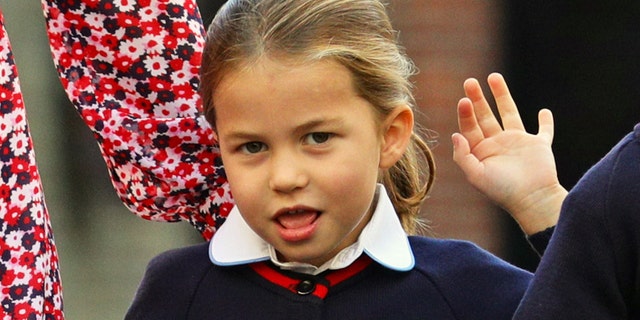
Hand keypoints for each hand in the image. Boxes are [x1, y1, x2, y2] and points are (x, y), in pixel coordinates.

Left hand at [452, 73, 566, 234]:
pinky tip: (544, 111)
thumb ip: (463, 156)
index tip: (464, 100)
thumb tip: (455, 134)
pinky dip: (545, 122)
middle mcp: (498, 144)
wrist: (531, 200)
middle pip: (485, 115)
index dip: (465, 113)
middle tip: (470, 82)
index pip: (470, 127)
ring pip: (509, 113)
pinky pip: (544, 131)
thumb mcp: (476, 176)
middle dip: (478, 99)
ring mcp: (519, 143)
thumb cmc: (502, 191)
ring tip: (494, 77)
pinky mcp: (539, 146)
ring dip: (502, 96)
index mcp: (481, 151)